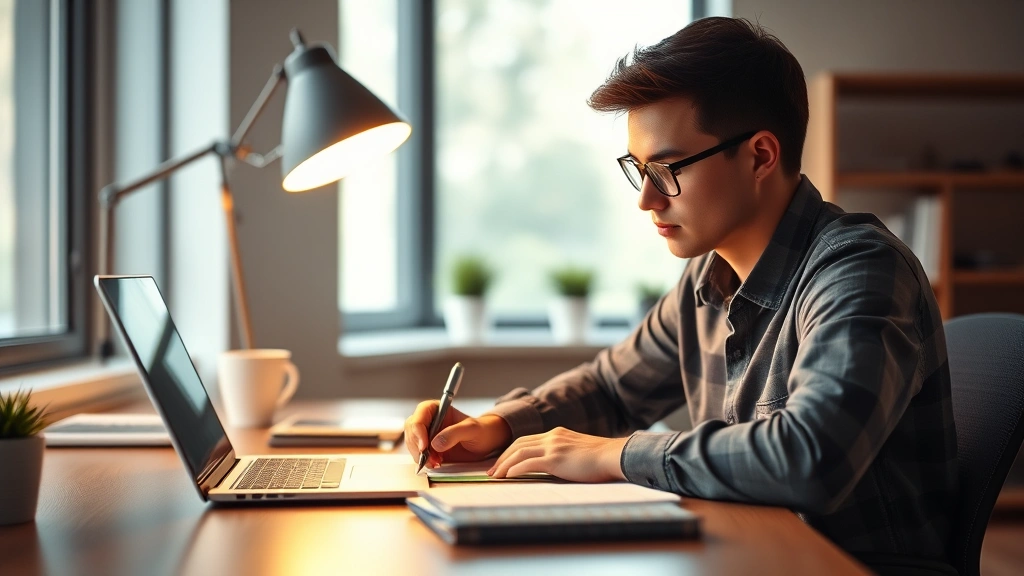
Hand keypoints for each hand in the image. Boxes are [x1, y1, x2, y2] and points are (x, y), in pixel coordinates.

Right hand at [404, 400, 511, 467]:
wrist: (487, 444)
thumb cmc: (482, 431)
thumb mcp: (472, 429)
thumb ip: (455, 433)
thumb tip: (435, 444)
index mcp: (437, 409)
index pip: (420, 414)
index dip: (418, 429)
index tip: (424, 445)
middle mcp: (429, 421)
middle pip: (412, 430)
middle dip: (418, 446)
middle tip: (431, 458)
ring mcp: (428, 435)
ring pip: (412, 444)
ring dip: (421, 455)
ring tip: (437, 462)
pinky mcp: (429, 449)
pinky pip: (418, 455)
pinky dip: (424, 461)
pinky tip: (437, 464)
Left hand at [487, 427, 628, 482]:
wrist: (615, 456)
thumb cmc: (602, 459)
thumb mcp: (579, 452)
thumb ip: (565, 454)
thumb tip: (556, 467)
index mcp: (557, 434)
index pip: (526, 440)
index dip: (511, 451)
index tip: (502, 463)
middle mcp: (552, 436)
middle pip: (518, 444)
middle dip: (502, 457)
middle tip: (492, 471)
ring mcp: (553, 446)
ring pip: (519, 452)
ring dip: (504, 465)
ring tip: (495, 476)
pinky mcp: (556, 458)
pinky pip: (528, 463)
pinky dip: (515, 469)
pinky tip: (508, 477)